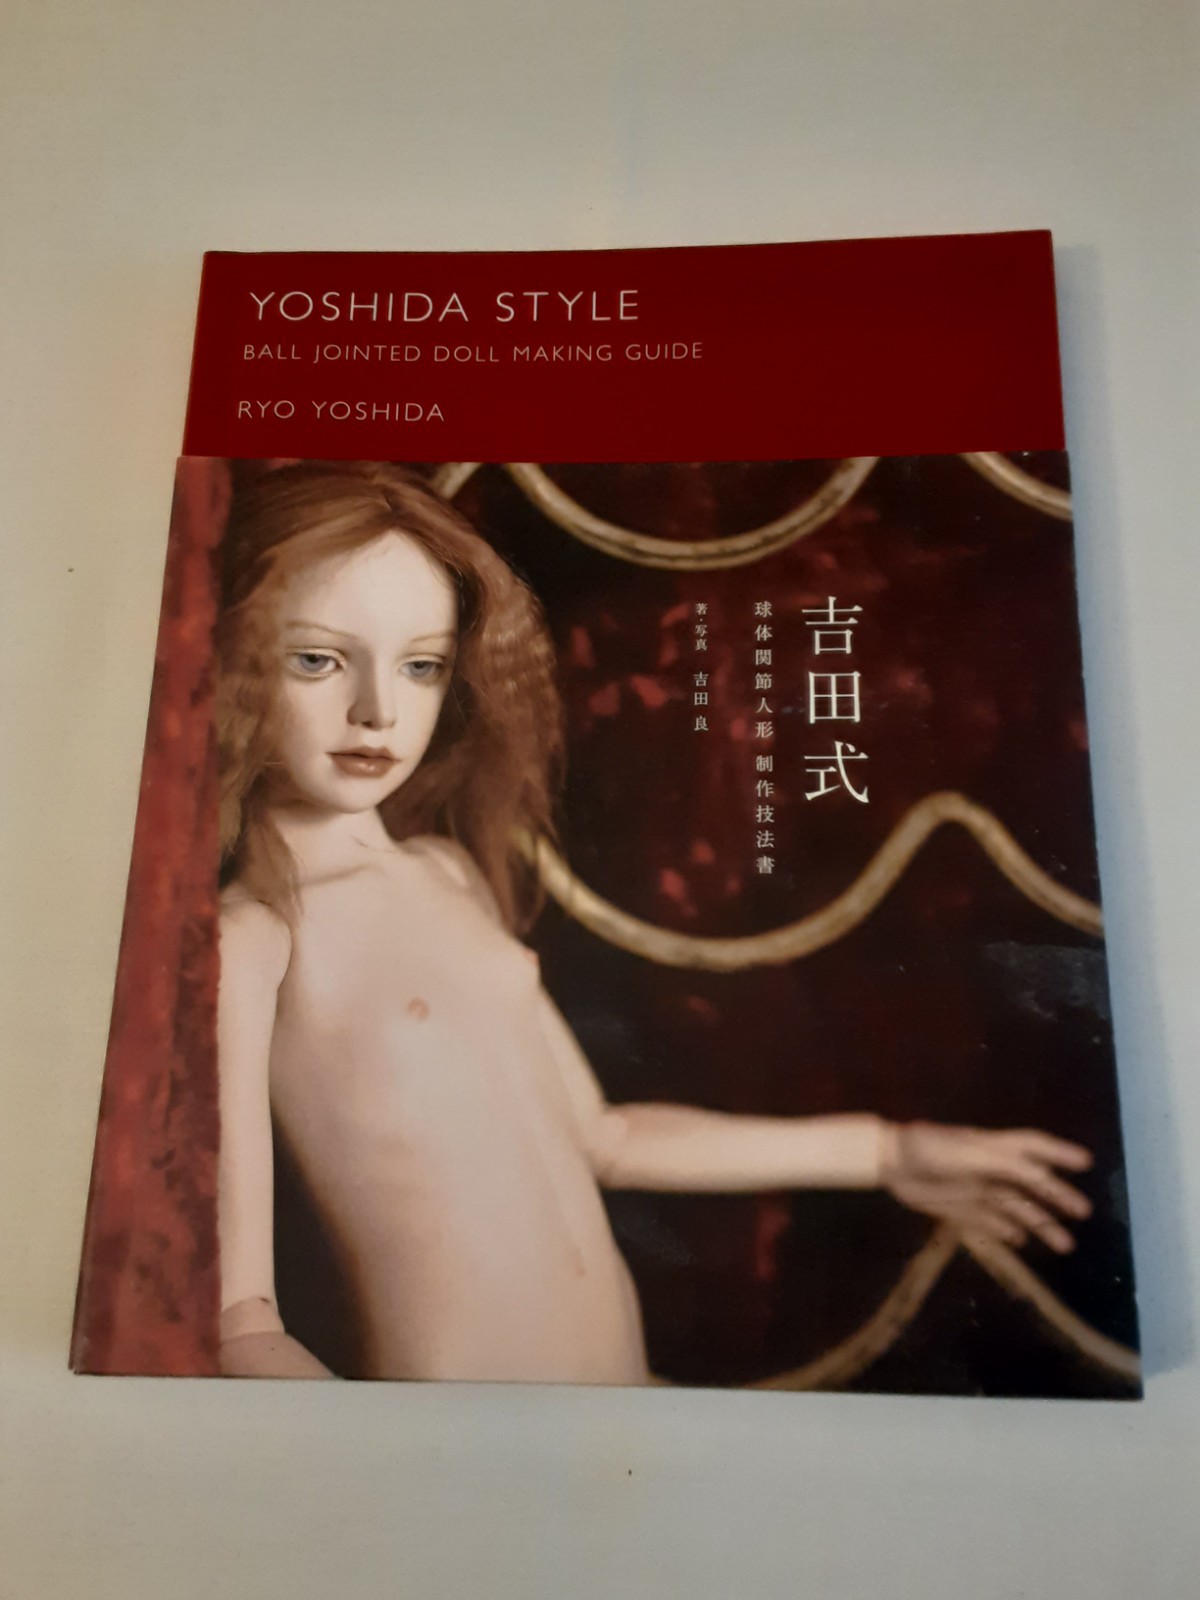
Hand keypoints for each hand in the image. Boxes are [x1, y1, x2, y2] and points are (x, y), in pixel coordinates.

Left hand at [880, 1122, 1092, 1251]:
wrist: (890, 1163)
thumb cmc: (929, 1149)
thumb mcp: (969, 1154)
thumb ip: (1004, 1164)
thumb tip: (1041, 1175)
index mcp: (994, 1148)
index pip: (1033, 1147)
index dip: (1059, 1153)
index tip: (1086, 1163)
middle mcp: (991, 1169)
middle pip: (1031, 1184)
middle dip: (1058, 1197)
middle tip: (1084, 1212)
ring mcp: (977, 1189)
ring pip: (1016, 1208)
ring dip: (1040, 1224)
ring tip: (1065, 1245)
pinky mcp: (960, 1209)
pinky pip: (990, 1222)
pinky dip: (1007, 1232)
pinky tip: (1022, 1244)